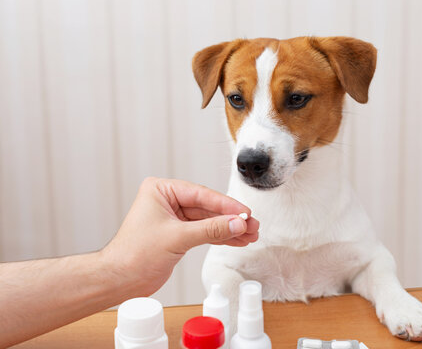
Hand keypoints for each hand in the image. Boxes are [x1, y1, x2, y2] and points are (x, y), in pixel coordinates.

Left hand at [101, 177, 258, 295]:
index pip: (201, 194)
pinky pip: (204, 232)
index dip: (225, 205)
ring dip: (229, 229)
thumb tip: (236, 223)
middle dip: (231, 218)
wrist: (119, 280)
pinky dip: (220, 237)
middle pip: (207, 207)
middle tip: (252, 224)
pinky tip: (237, 240)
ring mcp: (174, 217)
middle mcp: (167, 201)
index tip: (244, 212)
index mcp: (161, 190)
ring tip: (250, 234)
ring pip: (208, 220)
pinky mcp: (178, 234)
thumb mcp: (177, 238)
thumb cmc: (133, 255)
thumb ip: (210, 230)